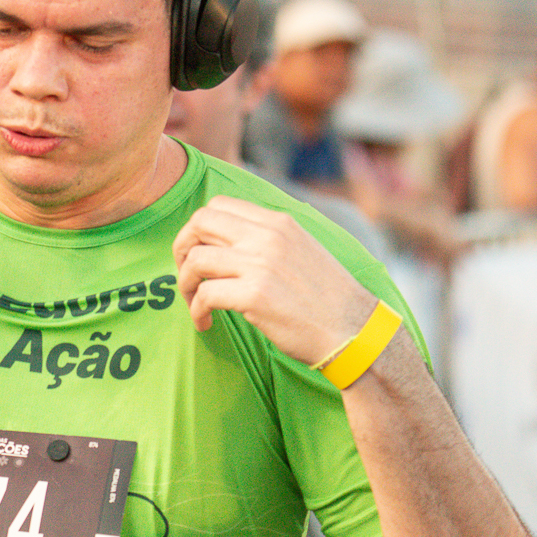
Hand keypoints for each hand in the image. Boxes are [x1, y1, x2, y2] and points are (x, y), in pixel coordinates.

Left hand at [172, 195, 377, 363]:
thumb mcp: (302, 249)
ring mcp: (260, 264)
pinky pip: (205, 295)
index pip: (218, 205)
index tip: (198, 252)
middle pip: (199, 222)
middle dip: (182, 247)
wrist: (354, 331)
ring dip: (186, 284)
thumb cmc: (327, 298)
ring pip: (196, 259)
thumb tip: (229, 240)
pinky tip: (205, 322)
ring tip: (195, 304)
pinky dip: (196, 310)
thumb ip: (269, 239)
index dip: (198, 228)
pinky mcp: (255, 296)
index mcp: (278, 222)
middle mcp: (267, 236)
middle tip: (187, 274)